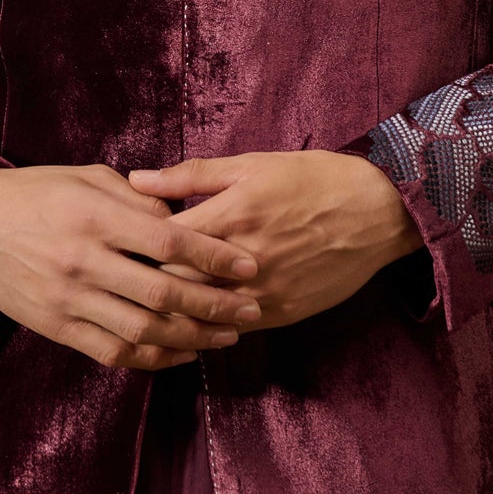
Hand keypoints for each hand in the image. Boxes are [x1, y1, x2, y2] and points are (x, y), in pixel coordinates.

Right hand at [0, 162, 264, 371]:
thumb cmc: (36, 192)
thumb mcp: (87, 178)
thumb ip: (137, 200)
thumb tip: (183, 218)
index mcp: (95, 216)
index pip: (168, 241)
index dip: (214, 256)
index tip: (247, 265)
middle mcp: (84, 261)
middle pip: (162, 291)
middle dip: (215, 304)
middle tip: (251, 308)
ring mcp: (68, 299)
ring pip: (143, 329)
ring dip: (192, 337)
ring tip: (227, 335)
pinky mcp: (55, 327)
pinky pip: (113, 351)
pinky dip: (153, 357)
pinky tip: (183, 352)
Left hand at [127, 151, 424, 330]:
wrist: (378, 211)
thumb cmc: (312, 178)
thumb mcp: (250, 165)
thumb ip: (189, 175)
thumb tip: (136, 179)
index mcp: (228, 216)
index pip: (159, 245)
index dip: (132, 251)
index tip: (115, 250)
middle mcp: (240, 260)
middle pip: (172, 287)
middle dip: (144, 286)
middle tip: (120, 284)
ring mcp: (262, 293)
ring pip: (199, 317)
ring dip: (173, 313)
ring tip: (146, 308)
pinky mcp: (282, 313)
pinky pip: (232, 328)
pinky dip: (209, 326)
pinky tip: (192, 320)